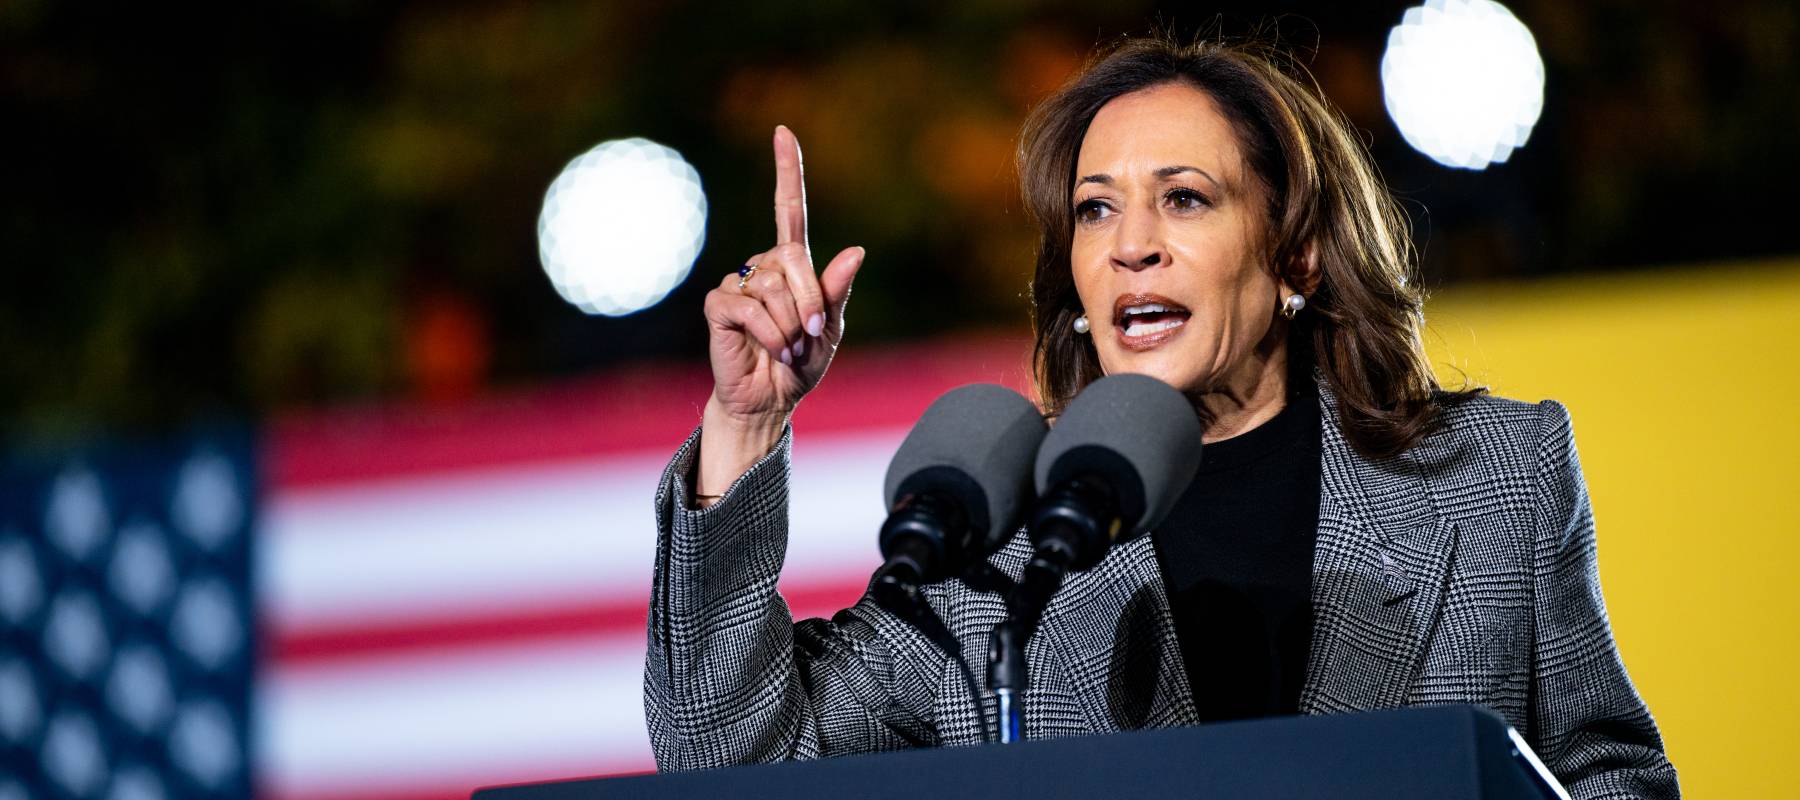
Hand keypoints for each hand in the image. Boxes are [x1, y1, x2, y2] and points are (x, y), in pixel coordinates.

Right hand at [696, 126, 864, 497]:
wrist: (770, 400)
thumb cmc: (801, 364)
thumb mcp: (831, 330)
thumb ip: (838, 292)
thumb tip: (856, 251)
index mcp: (792, 265)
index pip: (788, 208)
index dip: (787, 171)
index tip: (783, 132)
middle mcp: (762, 266)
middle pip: (792, 257)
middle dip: (810, 300)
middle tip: (812, 336)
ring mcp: (737, 283)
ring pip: (773, 288)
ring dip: (791, 327)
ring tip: (788, 349)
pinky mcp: (718, 306)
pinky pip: (750, 308)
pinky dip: (770, 335)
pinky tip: (771, 351)